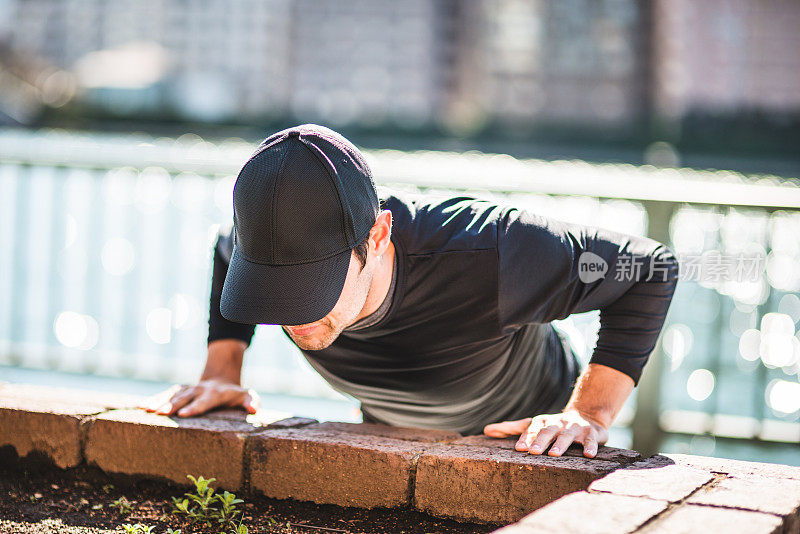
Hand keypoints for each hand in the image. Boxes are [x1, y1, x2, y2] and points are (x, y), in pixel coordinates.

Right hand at [139, 379, 259, 417]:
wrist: (221, 380)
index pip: (204, 401)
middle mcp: (198, 390)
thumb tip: (253, 410)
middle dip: (171, 405)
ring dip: (158, 401)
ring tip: (145, 409)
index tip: (183, 414)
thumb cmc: (235, 394)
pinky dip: (152, 400)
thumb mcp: (247, 396)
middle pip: (184, 398)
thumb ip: (251, 402)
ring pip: (171, 395)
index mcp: (214, 394)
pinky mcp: (178, 390)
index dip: (194, 407)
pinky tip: (139, 407)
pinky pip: (164, 395)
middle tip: (159, 413)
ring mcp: (187, 389)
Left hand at [483, 409, 608, 457]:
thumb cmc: (553, 426)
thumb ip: (511, 428)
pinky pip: (591, 440)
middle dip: (540, 441)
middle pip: (548, 431)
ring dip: (561, 444)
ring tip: (554, 454)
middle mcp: (558, 424)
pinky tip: (588, 455)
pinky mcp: (592, 434)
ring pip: (567, 436)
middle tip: (533, 452)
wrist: (586, 416)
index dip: (526, 438)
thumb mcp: (533, 425)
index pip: (532, 429)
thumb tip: (486, 431)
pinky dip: (590, 447)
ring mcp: (575, 428)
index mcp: (542, 422)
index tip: (519, 448)